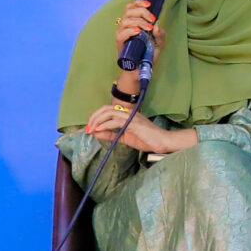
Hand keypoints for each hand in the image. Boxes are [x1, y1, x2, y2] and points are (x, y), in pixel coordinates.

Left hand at [81, 104, 195, 156]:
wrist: (162, 142)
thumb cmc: (147, 140)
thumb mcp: (125, 138)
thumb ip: (111, 135)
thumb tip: (96, 132)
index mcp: (127, 115)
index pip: (108, 110)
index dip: (97, 116)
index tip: (90, 126)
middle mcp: (128, 112)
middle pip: (106, 108)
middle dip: (94, 117)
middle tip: (88, 127)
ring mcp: (131, 116)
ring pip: (109, 112)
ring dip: (98, 120)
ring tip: (92, 129)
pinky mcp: (133, 122)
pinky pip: (116, 121)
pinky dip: (105, 125)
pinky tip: (99, 130)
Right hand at [114, 0, 165, 55]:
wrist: (141, 69)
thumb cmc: (148, 55)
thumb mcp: (159, 44)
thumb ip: (160, 35)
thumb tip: (157, 27)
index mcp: (134, 22)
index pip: (131, 7)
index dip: (138, 2)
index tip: (149, 4)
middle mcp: (126, 26)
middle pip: (128, 11)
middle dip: (142, 12)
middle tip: (152, 19)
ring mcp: (122, 34)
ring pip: (126, 21)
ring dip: (139, 22)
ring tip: (148, 28)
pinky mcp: (119, 43)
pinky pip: (121, 33)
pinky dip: (130, 30)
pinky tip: (138, 32)